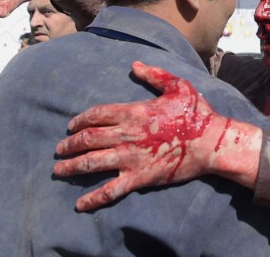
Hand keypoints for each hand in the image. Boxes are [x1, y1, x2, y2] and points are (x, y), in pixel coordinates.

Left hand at [53, 61, 226, 210]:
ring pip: (92, 163)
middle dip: (69, 144)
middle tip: (59, 149)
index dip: (80, 120)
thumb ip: (154, 75)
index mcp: (133, 112)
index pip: (96, 115)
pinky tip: (79, 205)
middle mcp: (126, 135)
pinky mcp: (139, 178)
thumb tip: (135, 65)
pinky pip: (110, 190)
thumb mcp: (178, 86)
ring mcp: (131, 158)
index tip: (71, 126)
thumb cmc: (196, 113)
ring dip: (72, 167)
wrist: (211, 143)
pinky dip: (93, 198)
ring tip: (59, 170)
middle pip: (88, 139)